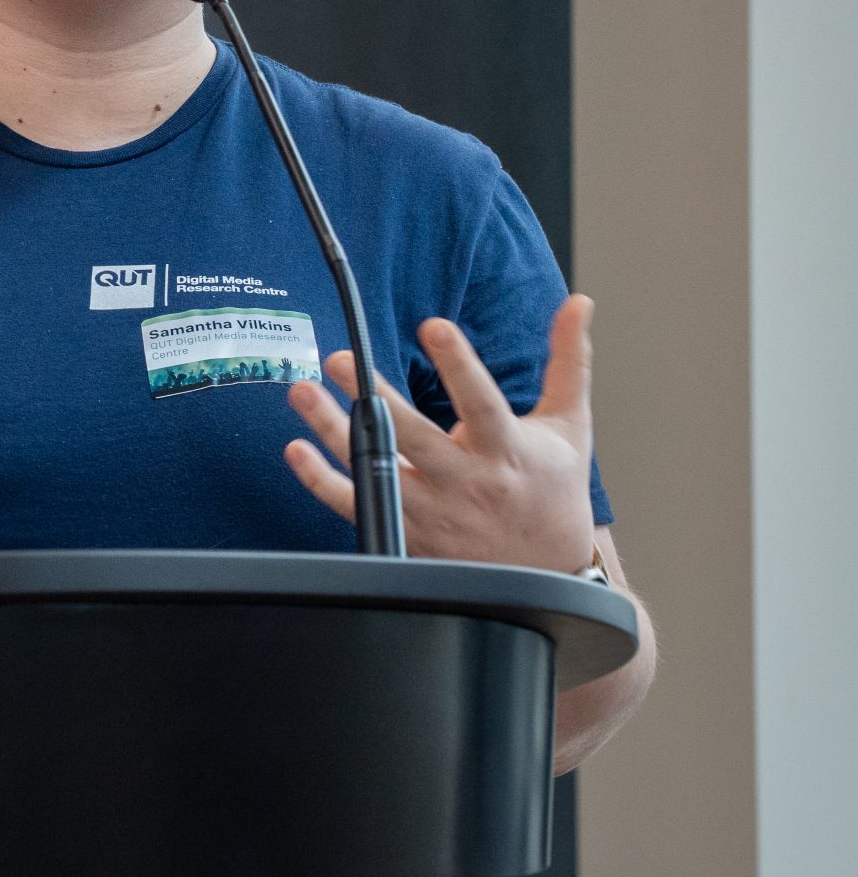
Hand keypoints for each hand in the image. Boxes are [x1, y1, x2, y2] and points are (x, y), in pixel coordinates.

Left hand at [283, 294, 596, 571]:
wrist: (546, 574)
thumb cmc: (553, 489)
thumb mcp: (569, 425)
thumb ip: (568, 361)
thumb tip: (578, 303)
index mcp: (507, 450)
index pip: (482, 402)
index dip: (460, 364)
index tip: (434, 326)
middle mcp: (468, 482)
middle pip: (415, 437)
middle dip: (376, 397)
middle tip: (340, 359)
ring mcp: (434, 512)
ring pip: (375, 471)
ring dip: (332, 432)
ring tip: (301, 391)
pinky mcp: (408, 536)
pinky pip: (357, 507)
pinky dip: (322, 482)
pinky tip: (297, 449)